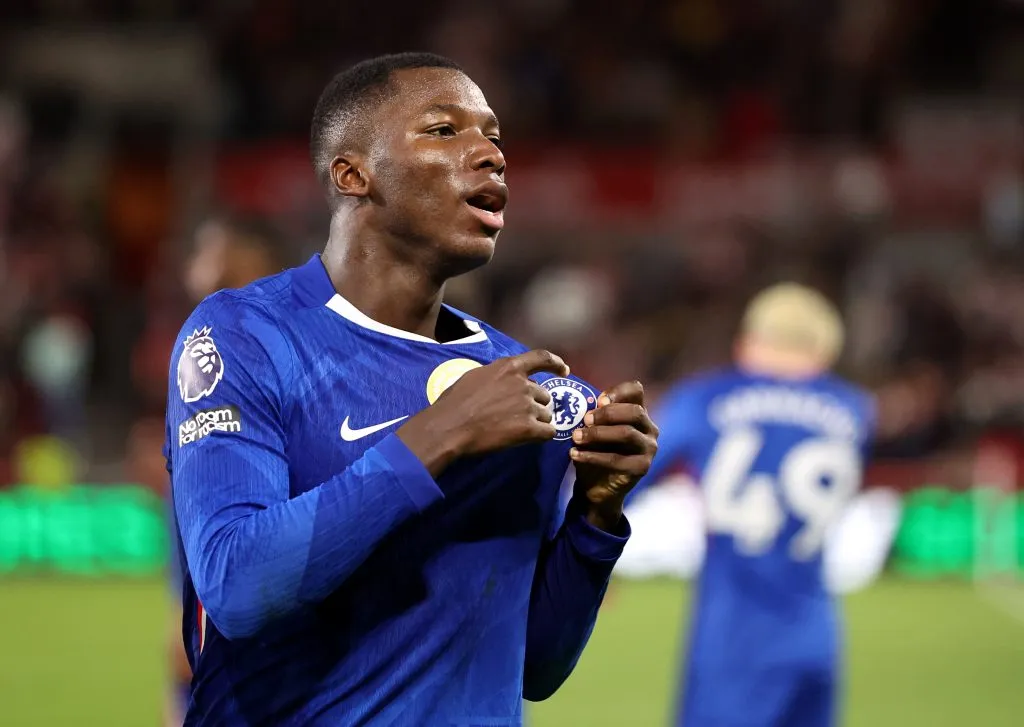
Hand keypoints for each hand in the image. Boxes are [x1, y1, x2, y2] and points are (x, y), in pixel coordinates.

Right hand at [398, 349, 570, 475]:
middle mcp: (523, 384)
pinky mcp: (529, 428)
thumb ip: (496, 376)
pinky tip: (529, 438)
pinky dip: (542, 435)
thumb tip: (504, 380)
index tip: (564, 370)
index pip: (541, 358)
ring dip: (537, 421)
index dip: (555, 364)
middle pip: (544, 395)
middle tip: (518, 415)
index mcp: (509, 368)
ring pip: (546, 414)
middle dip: (535, 404)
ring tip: (516, 429)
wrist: (449, 427)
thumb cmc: (454, 402)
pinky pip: (548, 432)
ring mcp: (528, 405)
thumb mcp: (475, 377)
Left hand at [569, 380, 658, 530]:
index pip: (636, 391)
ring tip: (576, 437)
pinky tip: (575, 455)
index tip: (598, 399)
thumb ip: (594, 415)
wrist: (596, 487)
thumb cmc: (595, 451)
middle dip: (607, 413)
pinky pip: (616, 459)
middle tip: (585, 419)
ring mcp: (649, 448)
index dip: (618, 391)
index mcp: (638, 413)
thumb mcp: (593, 429)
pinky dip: (592, 456)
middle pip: (634, 411)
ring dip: (597, 434)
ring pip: (626, 433)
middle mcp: (649, 428)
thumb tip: (587, 404)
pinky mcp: (642, 468)